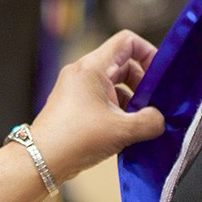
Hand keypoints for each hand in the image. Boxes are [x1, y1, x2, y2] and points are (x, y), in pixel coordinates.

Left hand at [27, 30, 164, 183]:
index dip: (148, 52)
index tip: (159, 75)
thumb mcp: (121, 130)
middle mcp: (83, 72)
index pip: (126, 41)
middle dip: (142, 82)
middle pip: (122, 63)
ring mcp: (77, 88)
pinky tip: (126, 130)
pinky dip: (118, 109)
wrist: (41, 160)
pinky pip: (103, 98)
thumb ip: (149, 122)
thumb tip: (159, 119)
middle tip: (154, 104)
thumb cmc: (74, 139)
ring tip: (141, 121)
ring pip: (113, 83)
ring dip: (131, 99)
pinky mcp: (75, 104)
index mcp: (92, 67)